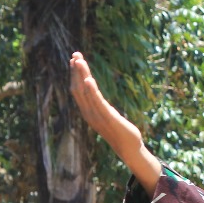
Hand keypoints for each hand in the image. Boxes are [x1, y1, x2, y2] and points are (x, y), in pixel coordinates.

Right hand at [69, 52, 162, 189]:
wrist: (129, 148)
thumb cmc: (120, 132)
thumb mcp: (107, 115)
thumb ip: (100, 105)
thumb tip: (97, 95)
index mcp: (88, 112)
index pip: (77, 90)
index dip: (74, 75)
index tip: (74, 60)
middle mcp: (89, 113)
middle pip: (78, 88)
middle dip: (76, 71)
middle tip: (75, 54)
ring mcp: (97, 116)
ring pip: (86, 92)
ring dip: (82, 75)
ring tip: (79, 60)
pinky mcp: (108, 117)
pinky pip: (98, 102)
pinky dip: (92, 90)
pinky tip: (88, 79)